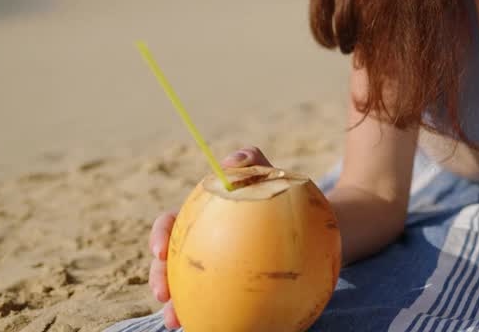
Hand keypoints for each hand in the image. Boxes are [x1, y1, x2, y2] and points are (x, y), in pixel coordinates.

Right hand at [148, 146, 271, 327]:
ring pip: (189, 290)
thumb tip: (230, 162)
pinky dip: (218, 316)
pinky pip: (224, 304)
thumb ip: (253, 162)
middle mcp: (204, 246)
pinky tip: (226, 327)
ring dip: (179, 307)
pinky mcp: (238, 289)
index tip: (160, 251)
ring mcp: (219, 270)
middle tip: (164, 295)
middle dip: (160, 280)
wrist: (320, 225)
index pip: (171, 226)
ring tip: (180, 322)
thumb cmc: (289, 196)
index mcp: (203, 219)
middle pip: (171, 263)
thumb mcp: (272, 175)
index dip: (159, 237)